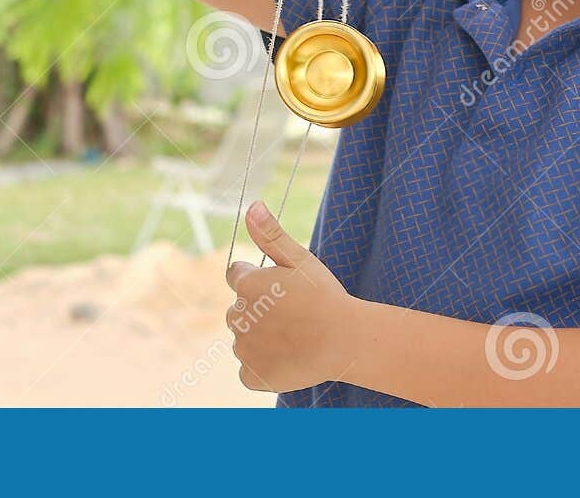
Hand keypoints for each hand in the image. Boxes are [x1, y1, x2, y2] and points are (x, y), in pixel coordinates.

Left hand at [225, 200, 357, 392]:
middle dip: (257, 309)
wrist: (344, 340)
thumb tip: (251, 205)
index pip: (235, 275)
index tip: (282, 287)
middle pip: (238, 308)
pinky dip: (262, 366)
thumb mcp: (300, 259)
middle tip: (292, 313)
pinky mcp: (252, 375)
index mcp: (246, 285)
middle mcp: (237, 316)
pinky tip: (287, 358)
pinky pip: (248, 369)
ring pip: (244, 339)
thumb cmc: (325, 296)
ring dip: (260, 337)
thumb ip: (270, 234)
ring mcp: (244, 348)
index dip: (258, 278)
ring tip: (294, 335)